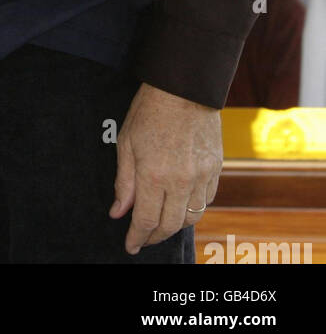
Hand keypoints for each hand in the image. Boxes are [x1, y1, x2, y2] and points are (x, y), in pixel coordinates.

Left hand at [110, 82, 221, 254]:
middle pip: (170, 225)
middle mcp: (181, 181)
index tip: (130, 246)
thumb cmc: (149, 111)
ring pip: (191, 217)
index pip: (146, 220)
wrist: (183, 87)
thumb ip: (123, 182)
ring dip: (174, 225)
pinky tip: (181, 205)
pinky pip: (207, 201)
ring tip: (161, 224)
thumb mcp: (126, 142)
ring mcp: (201, 176)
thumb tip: (117, 213)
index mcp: (154, 175)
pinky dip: (193, 209)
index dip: (137, 237)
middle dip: (154, 236)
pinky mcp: (215, 169)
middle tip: (143, 238)